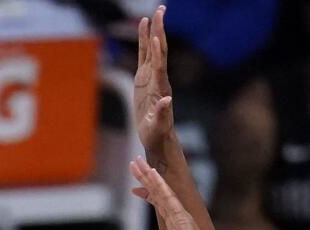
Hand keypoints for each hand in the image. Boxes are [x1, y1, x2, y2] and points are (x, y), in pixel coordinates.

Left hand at [130, 155, 219, 229]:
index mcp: (176, 226)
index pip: (160, 205)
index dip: (148, 194)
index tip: (134, 189)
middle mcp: (179, 218)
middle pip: (159, 194)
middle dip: (146, 178)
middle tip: (134, 163)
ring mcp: (182, 217)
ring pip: (162, 191)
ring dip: (150, 176)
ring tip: (138, 162)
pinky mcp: (183, 219)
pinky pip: (169, 199)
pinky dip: (161, 185)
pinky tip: (152, 174)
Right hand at [134, 5, 174, 153]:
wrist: (157, 136)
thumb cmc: (157, 133)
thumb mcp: (158, 126)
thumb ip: (162, 114)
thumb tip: (167, 101)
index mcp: (161, 89)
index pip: (159, 66)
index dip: (157, 52)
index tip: (156, 36)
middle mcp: (158, 78)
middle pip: (159, 50)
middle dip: (159, 30)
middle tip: (161, 10)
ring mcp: (151, 76)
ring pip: (152, 49)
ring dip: (153, 31)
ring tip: (154, 13)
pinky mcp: (144, 78)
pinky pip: (143, 55)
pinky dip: (143, 41)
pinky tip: (143, 28)